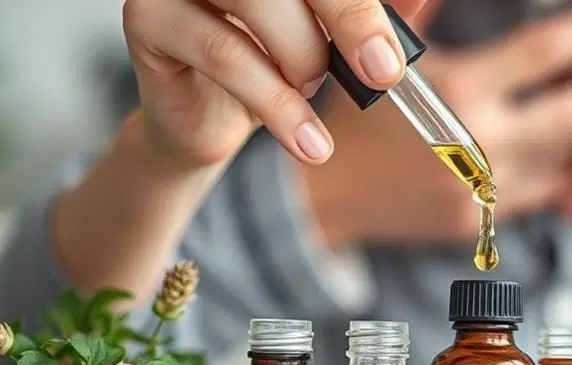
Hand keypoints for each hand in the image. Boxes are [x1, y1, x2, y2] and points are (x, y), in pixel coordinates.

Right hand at [122, 0, 429, 166]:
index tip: (394, 48)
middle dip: (349, 17)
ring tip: (313, 93)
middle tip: (383, 71)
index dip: (360, 2)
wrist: (212, 122)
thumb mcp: (337, 39)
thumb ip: (375, 14)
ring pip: (257, 4)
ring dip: (303, 61)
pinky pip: (225, 54)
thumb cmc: (276, 63)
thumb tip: (422, 0)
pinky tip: (310, 143)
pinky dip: (279, 105)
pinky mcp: (149, 18)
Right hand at [307, 0, 571, 247]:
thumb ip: (426, 10)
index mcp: (453, 91)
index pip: (544, 53)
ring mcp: (481, 190)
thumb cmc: (357, 115)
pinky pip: (544, 193)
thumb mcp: (390, 53)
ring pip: (567, 157)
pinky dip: (571, 167)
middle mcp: (474, 143)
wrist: (325, 194)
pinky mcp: (481, 223)